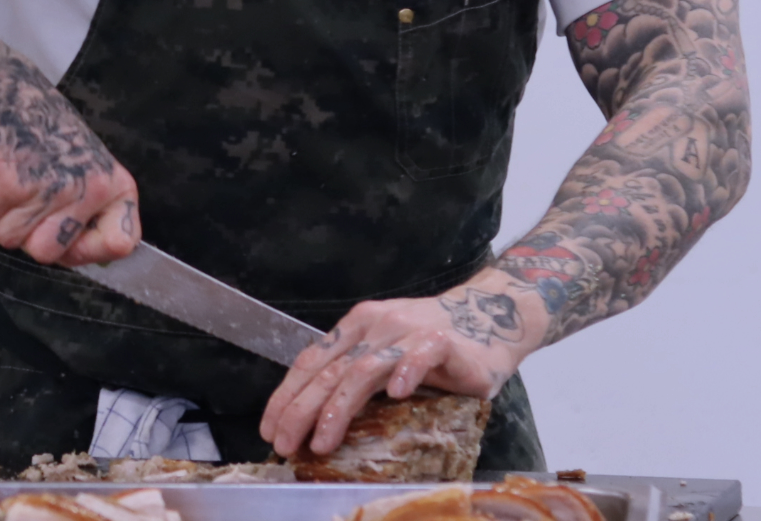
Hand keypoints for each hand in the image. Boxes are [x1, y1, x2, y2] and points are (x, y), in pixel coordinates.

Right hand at [0, 40, 141, 265]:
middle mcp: (88, 188)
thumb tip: (91, 258)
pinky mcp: (8, 184)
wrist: (6, 86)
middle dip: (26, 232)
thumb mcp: (82, 167)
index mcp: (113, 185)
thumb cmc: (43, 130)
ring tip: (9, 175)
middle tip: (25, 194)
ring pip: (10, 239)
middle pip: (47, 254)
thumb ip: (88, 212)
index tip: (67, 232)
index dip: (86, 249)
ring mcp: (49, 188)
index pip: (121, 243)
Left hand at [259, 273, 545, 456]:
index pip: (312, 360)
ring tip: (323, 439)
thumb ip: (358, 380)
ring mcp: (408, 331)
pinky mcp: (442, 340)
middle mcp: (376, 325)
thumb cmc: (433, 347)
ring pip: (364, 368)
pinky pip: (420, 355)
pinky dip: (406, 371)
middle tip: (285, 444)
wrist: (491, 317)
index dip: (287, 395)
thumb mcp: (386, 358)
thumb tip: (315, 423)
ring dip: (339, 406)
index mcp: (357, 327)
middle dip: (301, 409)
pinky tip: (397, 394)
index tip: (269, 428)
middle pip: (330, 369)